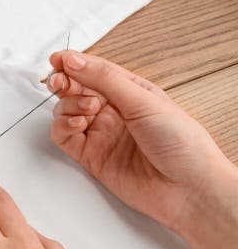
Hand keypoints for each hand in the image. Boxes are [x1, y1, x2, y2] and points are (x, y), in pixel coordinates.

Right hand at [47, 50, 234, 234]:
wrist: (189, 189)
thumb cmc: (182, 144)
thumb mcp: (145, 100)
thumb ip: (105, 79)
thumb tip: (75, 60)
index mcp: (131, 92)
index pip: (95, 71)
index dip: (74, 63)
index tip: (59, 59)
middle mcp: (114, 112)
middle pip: (76, 89)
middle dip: (64, 82)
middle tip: (59, 81)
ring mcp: (101, 134)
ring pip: (66, 111)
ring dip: (68, 105)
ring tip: (87, 108)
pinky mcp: (90, 156)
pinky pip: (64, 136)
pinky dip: (62, 126)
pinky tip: (77, 123)